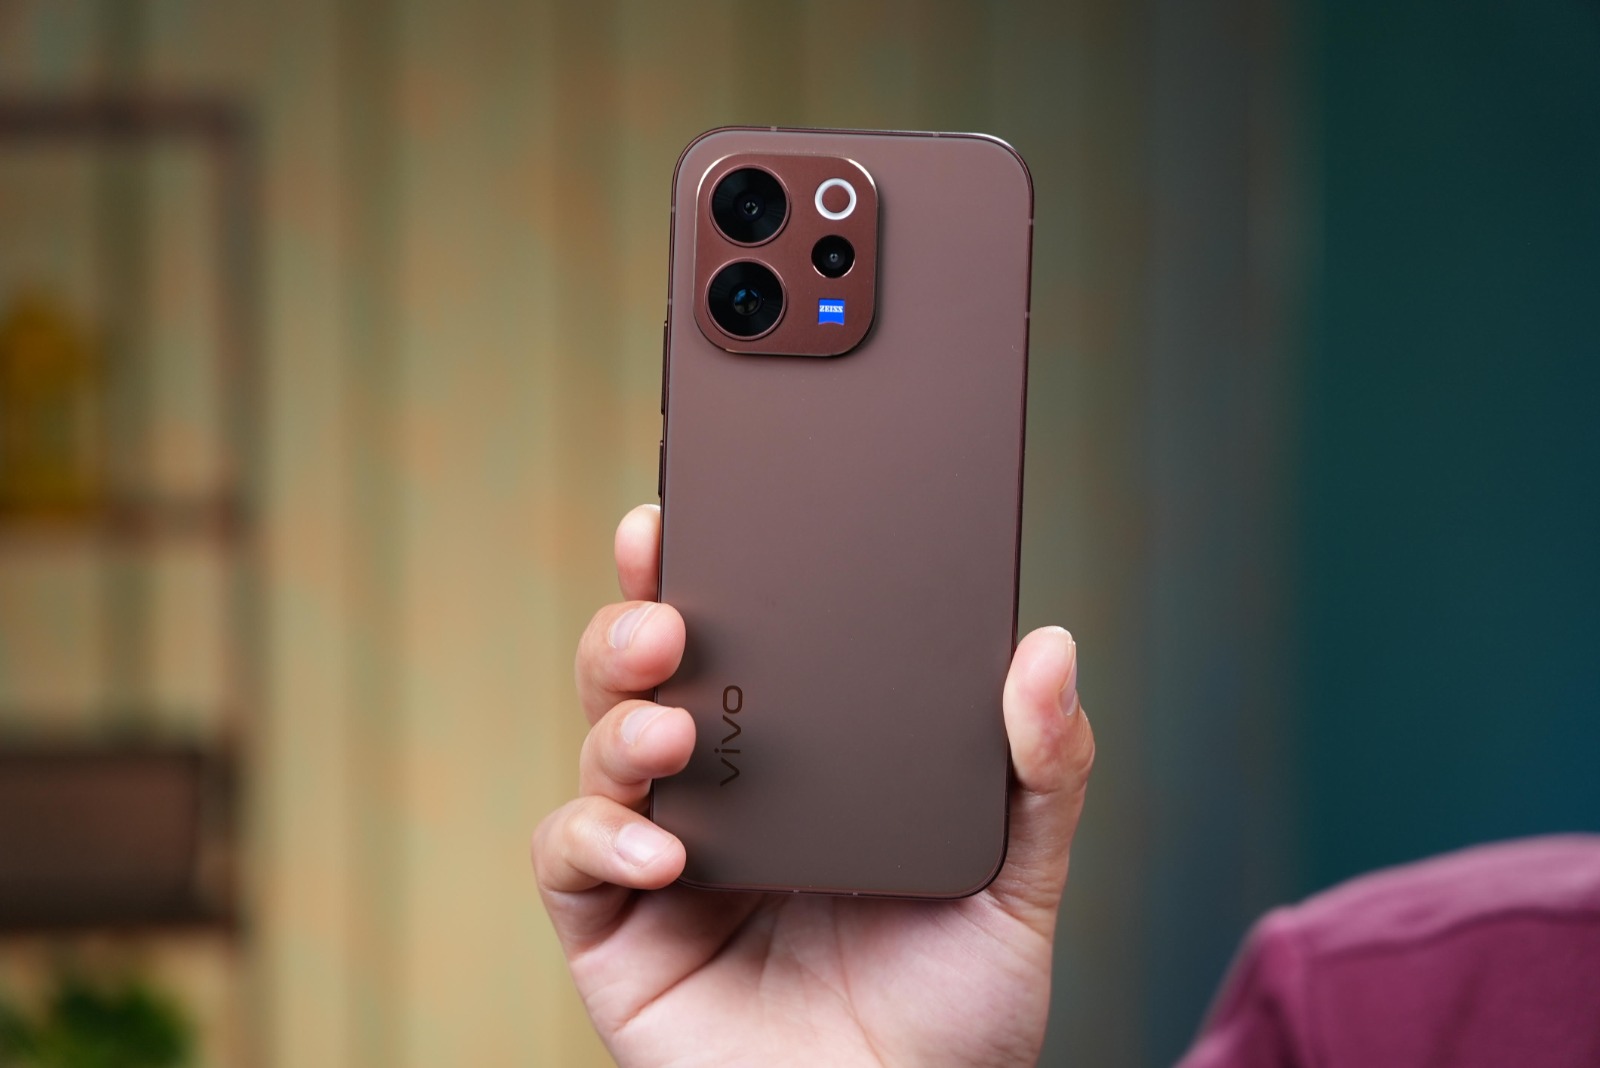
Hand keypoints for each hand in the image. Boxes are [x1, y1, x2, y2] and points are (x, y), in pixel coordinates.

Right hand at [533, 504, 1094, 1066]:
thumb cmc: (957, 1012)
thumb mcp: (1020, 882)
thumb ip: (1041, 771)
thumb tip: (1049, 647)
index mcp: (806, 761)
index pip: (747, 643)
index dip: (710, 568)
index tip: (696, 503)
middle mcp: (725, 794)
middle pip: (649, 674)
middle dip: (639, 620)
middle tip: (672, 609)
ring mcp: (662, 858)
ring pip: (601, 744)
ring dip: (621, 714)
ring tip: (674, 721)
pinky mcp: (616, 931)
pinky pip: (570, 856)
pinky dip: (598, 832)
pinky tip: (664, 845)